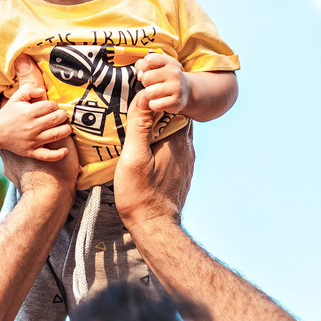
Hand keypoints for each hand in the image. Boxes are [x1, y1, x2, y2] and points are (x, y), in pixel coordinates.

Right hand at [0, 58, 71, 160]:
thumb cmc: (9, 113)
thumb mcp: (16, 98)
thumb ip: (29, 89)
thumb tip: (42, 91)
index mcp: (28, 112)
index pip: (51, 106)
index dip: (54, 105)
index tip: (51, 108)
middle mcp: (31, 127)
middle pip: (57, 118)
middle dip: (62, 115)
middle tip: (60, 116)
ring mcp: (32, 141)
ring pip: (56, 135)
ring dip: (66, 130)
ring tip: (65, 127)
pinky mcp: (31, 152)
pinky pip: (47, 156)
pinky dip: (58, 154)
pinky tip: (65, 151)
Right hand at [113, 91, 194, 229]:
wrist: (155, 227)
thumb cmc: (140, 194)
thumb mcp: (133, 157)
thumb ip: (139, 126)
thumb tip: (144, 95)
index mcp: (178, 140)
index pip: (176, 104)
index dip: (161, 95)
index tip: (143, 92)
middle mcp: (187, 147)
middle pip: (177, 116)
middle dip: (160, 108)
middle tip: (138, 106)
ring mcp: (186, 160)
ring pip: (176, 132)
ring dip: (161, 125)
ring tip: (139, 125)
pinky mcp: (181, 171)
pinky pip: (174, 146)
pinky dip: (162, 140)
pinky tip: (146, 146)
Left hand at [134, 53, 191, 113]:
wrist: (185, 91)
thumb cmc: (164, 77)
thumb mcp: (154, 66)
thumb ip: (141, 65)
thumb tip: (140, 77)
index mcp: (169, 61)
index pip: (148, 60)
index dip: (144, 67)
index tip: (150, 71)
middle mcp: (174, 73)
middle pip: (146, 78)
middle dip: (146, 83)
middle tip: (155, 84)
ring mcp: (177, 87)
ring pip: (149, 92)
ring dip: (149, 95)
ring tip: (157, 93)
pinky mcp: (176, 102)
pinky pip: (154, 105)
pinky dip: (153, 105)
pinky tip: (160, 101)